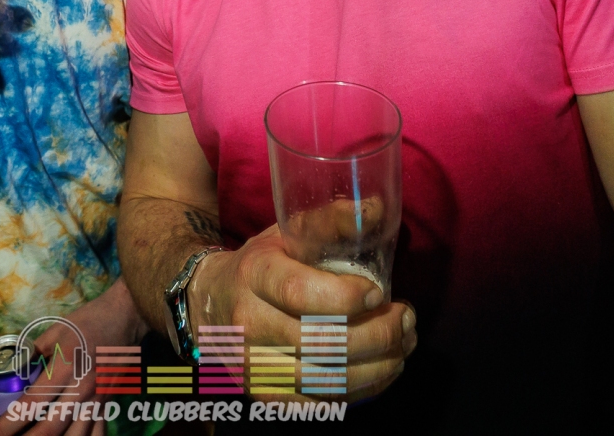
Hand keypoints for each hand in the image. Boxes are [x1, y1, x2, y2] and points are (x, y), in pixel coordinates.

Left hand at [0, 279, 143, 435]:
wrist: (126, 316)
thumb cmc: (88, 320)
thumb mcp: (55, 329)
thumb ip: (33, 352)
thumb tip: (13, 369)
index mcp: (64, 368)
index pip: (30, 405)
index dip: (6, 425)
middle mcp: (82, 389)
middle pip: (51, 429)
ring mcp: (98, 400)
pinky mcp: (109, 404)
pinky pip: (97, 434)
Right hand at [189, 225, 413, 400]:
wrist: (207, 303)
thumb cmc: (259, 264)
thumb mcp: (286, 232)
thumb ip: (330, 220)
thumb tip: (375, 208)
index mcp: (253, 275)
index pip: (299, 293)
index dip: (346, 298)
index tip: (381, 292)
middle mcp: (249, 324)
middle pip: (322, 343)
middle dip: (379, 334)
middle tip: (406, 320)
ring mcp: (254, 366)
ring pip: (326, 381)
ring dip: (378, 367)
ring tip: (403, 346)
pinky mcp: (264, 395)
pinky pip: (319, 404)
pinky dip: (359, 392)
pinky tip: (381, 371)